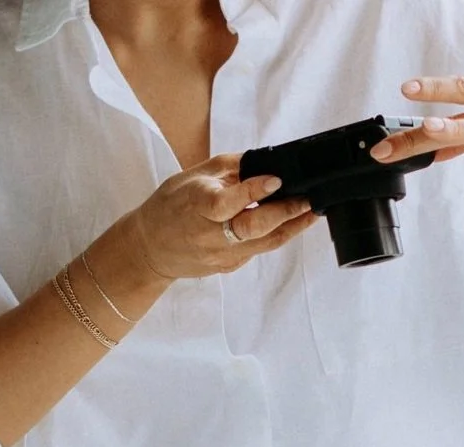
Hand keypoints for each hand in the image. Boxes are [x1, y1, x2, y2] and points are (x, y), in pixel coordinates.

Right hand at [130, 155, 315, 280]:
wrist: (150, 250)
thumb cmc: (171, 206)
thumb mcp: (193, 177)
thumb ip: (230, 169)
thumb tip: (265, 162)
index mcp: (198, 206)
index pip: (230, 202)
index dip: (255, 191)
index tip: (277, 179)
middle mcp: (211, 235)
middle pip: (254, 228)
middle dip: (286, 213)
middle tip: (309, 199)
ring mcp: (221, 255)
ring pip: (264, 243)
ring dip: (292, 227)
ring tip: (312, 211)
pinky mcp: (229, 266)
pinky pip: (258, 249)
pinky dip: (276, 235)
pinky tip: (290, 222)